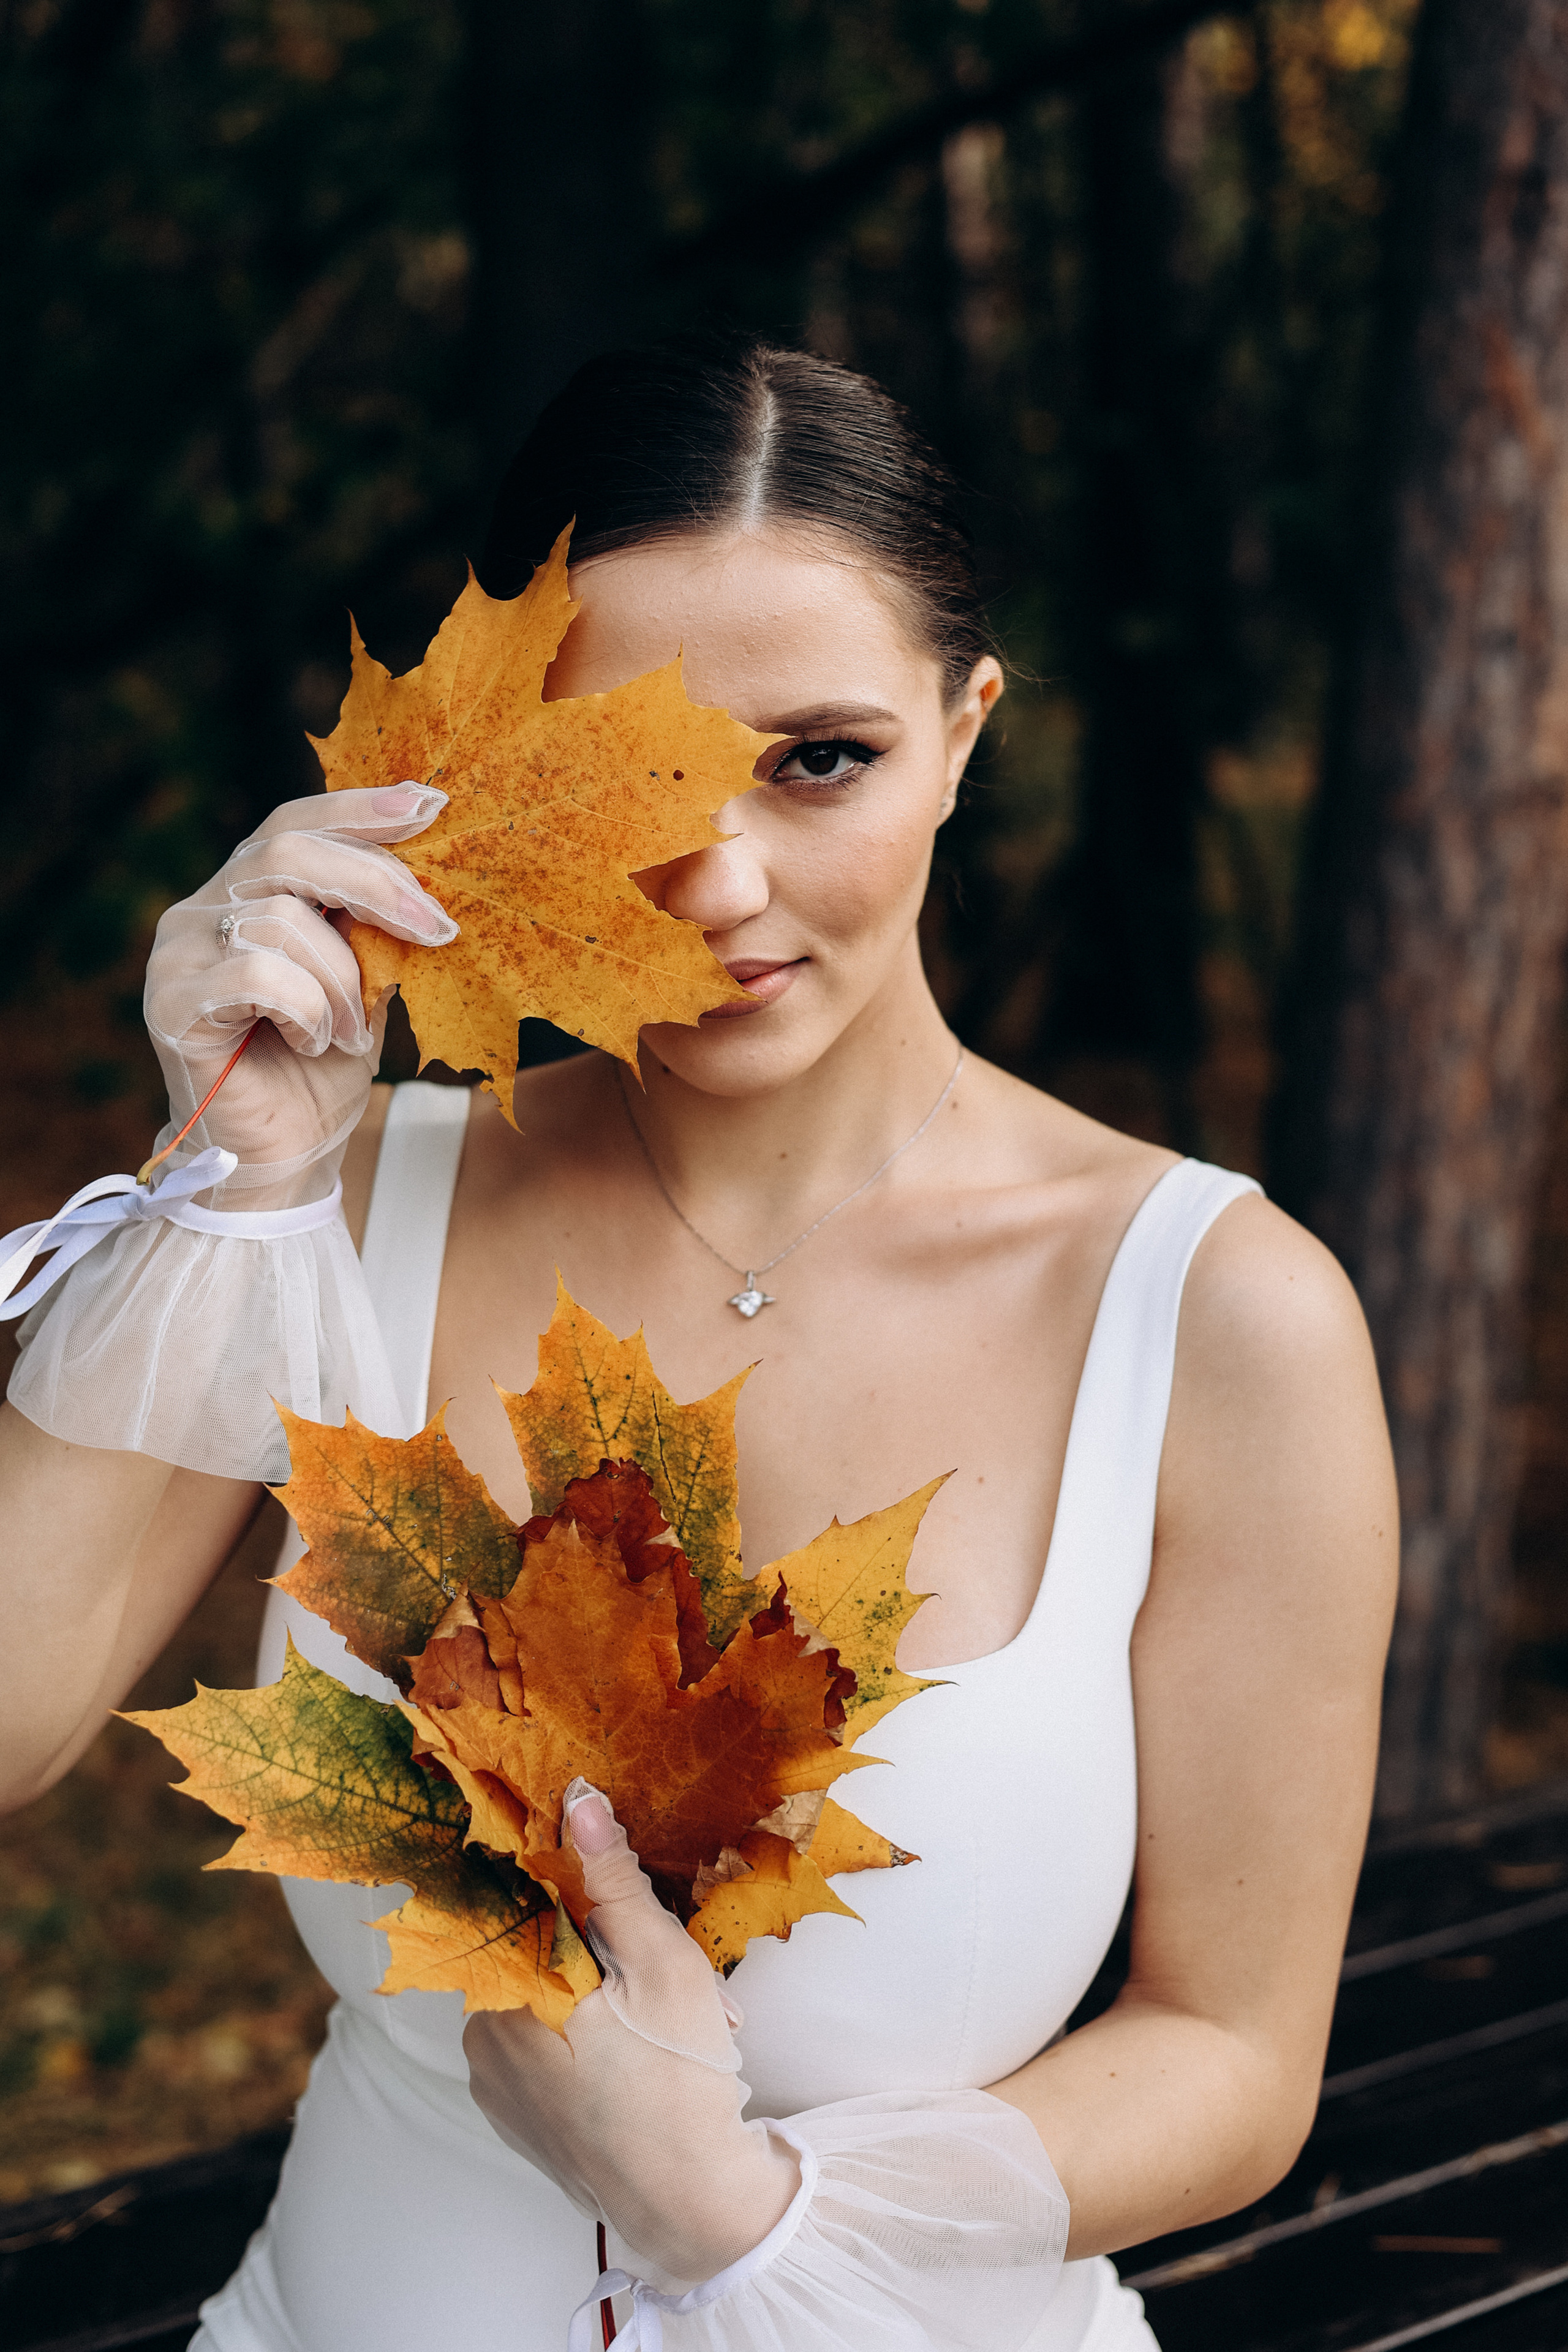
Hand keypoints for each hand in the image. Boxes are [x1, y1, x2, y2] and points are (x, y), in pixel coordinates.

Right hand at [143, 785, 455, 1206]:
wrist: (284, 1158)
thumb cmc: (320, 1070)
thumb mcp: (366, 983)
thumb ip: (374, 928)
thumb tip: (426, 876)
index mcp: (246, 893)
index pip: (295, 823)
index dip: (359, 807)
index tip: (431, 803)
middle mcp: (202, 909)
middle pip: (288, 854)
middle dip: (376, 884)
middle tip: (436, 928)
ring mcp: (179, 952)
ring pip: (283, 921)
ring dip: (342, 981)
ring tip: (352, 1030)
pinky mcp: (171, 1002)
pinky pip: (258, 972)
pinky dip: (307, 1008)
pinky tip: (311, 1042)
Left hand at [464, 1784, 800, 2284]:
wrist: (690, 2207)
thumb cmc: (679, 2081)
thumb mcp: (661, 1963)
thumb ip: (614, 1881)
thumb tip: (578, 1802)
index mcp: (506, 1994)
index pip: (523, 1902)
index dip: (580, 1887)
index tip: (627, 1893)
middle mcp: (483, 2037)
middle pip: (545, 1955)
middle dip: (614, 1951)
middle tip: (682, 1975)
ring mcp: (496, 2085)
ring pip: (551, 2002)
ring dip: (610, 1997)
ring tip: (681, 2019)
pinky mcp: (516, 2118)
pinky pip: (545, 2050)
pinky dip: (592, 2040)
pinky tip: (647, 2054)